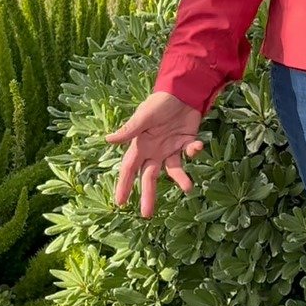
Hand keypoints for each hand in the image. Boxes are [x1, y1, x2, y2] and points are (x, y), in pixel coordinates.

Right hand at [106, 91, 205, 219]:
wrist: (183, 91)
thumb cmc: (159, 102)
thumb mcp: (144, 116)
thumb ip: (130, 130)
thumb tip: (108, 140)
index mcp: (140, 145)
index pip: (129, 169)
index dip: (124, 185)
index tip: (119, 202)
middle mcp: (154, 150)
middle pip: (148, 177)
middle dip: (147, 195)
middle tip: (147, 215)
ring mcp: (171, 148)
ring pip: (173, 170)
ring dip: (180, 179)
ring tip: (188, 188)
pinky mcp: (186, 143)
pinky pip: (189, 153)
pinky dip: (194, 151)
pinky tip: (196, 146)